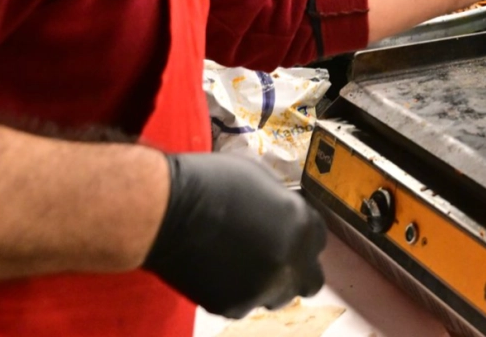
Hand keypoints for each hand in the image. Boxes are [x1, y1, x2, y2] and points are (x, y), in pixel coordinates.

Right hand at [143, 152, 326, 316]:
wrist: (167, 211)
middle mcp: (288, 261)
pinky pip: (243, 304)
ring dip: (267, 283)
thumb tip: (282, 217)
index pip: (318, 242)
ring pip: (277, 296)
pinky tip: (217, 270)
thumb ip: (282, 206)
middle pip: (309, 280)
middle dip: (296, 271)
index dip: (302, 239)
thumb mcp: (260, 180)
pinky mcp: (233, 306)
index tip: (288, 236)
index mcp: (301, 225)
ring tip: (241, 263)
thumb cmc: (209, 184)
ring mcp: (262, 288)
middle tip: (274, 260)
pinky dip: (235, 291)